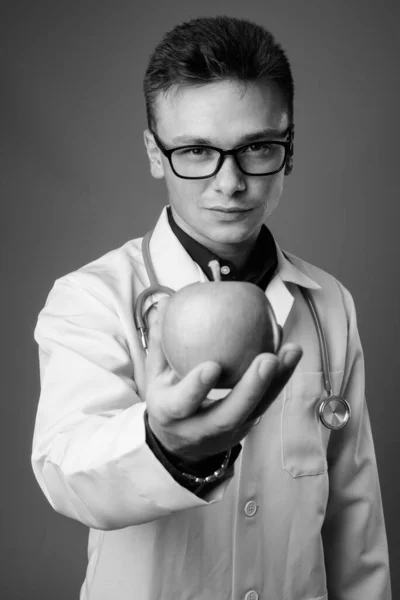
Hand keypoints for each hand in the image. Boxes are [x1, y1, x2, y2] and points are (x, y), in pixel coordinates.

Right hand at [145, 298, 302, 464]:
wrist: (180, 445)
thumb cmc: (167, 400)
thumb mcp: (155, 377)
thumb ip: (160, 343)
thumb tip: (166, 302)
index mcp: (171, 414)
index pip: (183, 404)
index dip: (196, 387)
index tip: (212, 366)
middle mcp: (201, 427)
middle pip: (231, 414)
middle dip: (252, 388)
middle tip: (268, 359)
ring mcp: (228, 431)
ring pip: (257, 409)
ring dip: (277, 381)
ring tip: (292, 350)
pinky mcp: (248, 425)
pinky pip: (266, 402)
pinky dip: (280, 378)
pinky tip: (291, 352)